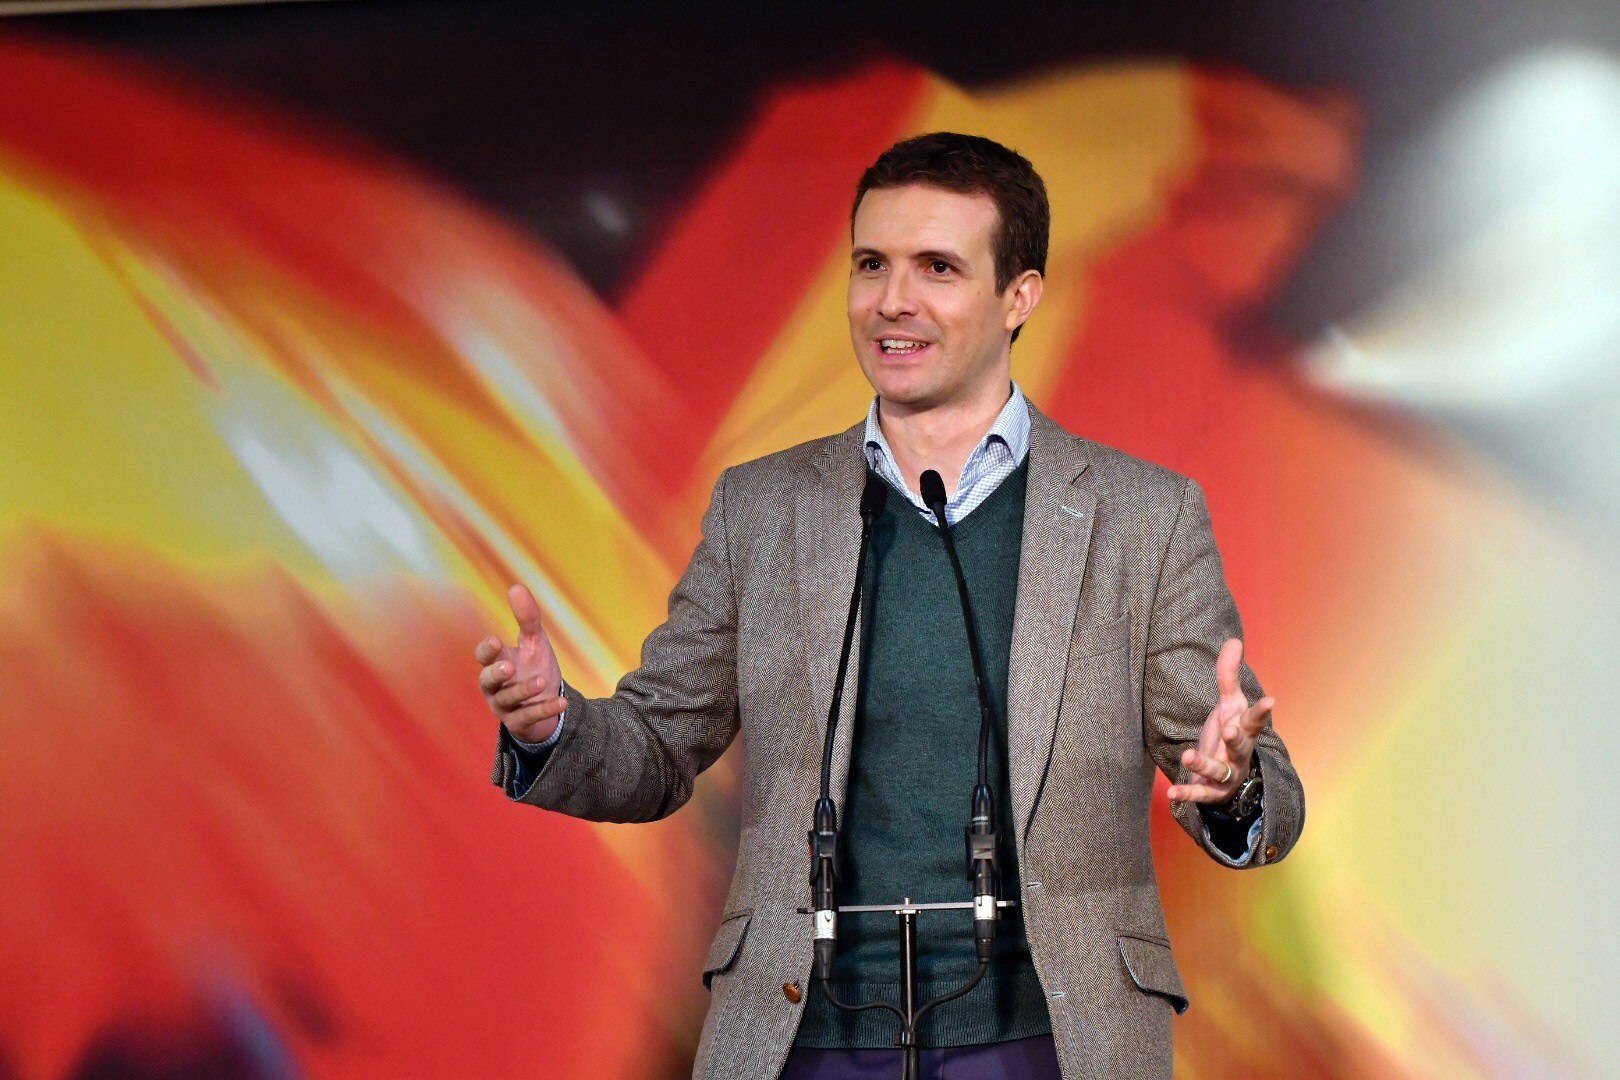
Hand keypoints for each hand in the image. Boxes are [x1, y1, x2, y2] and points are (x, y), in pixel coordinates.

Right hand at [475, 583, 566, 742]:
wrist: (546, 703)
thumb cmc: (534, 668)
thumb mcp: (534, 642)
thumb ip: (527, 618)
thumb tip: (516, 586)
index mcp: (496, 663)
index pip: (484, 656)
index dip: (487, 651)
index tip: (496, 642)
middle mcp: (496, 686)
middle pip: (487, 680)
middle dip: (496, 673)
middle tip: (509, 666)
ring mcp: (506, 707)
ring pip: (508, 700)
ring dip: (524, 690)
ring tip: (542, 681)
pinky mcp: (520, 723)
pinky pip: (529, 718)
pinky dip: (545, 709)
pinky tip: (562, 702)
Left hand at [1166, 638, 1273, 805]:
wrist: (1232, 777)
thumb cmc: (1230, 733)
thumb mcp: (1229, 705)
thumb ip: (1228, 675)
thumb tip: (1234, 640)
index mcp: (1244, 729)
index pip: (1255, 719)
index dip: (1262, 710)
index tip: (1271, 700)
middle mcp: (1239, 753)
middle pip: (1241, 745)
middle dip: (1236, 739)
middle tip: (1229, 730)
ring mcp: (1228, 773)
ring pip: (1219, 770)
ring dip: (1204, 764)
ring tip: (1188, 755)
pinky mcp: (1213, 791)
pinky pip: (1201, 794)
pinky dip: (1187, 794)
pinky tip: (1172, 793)